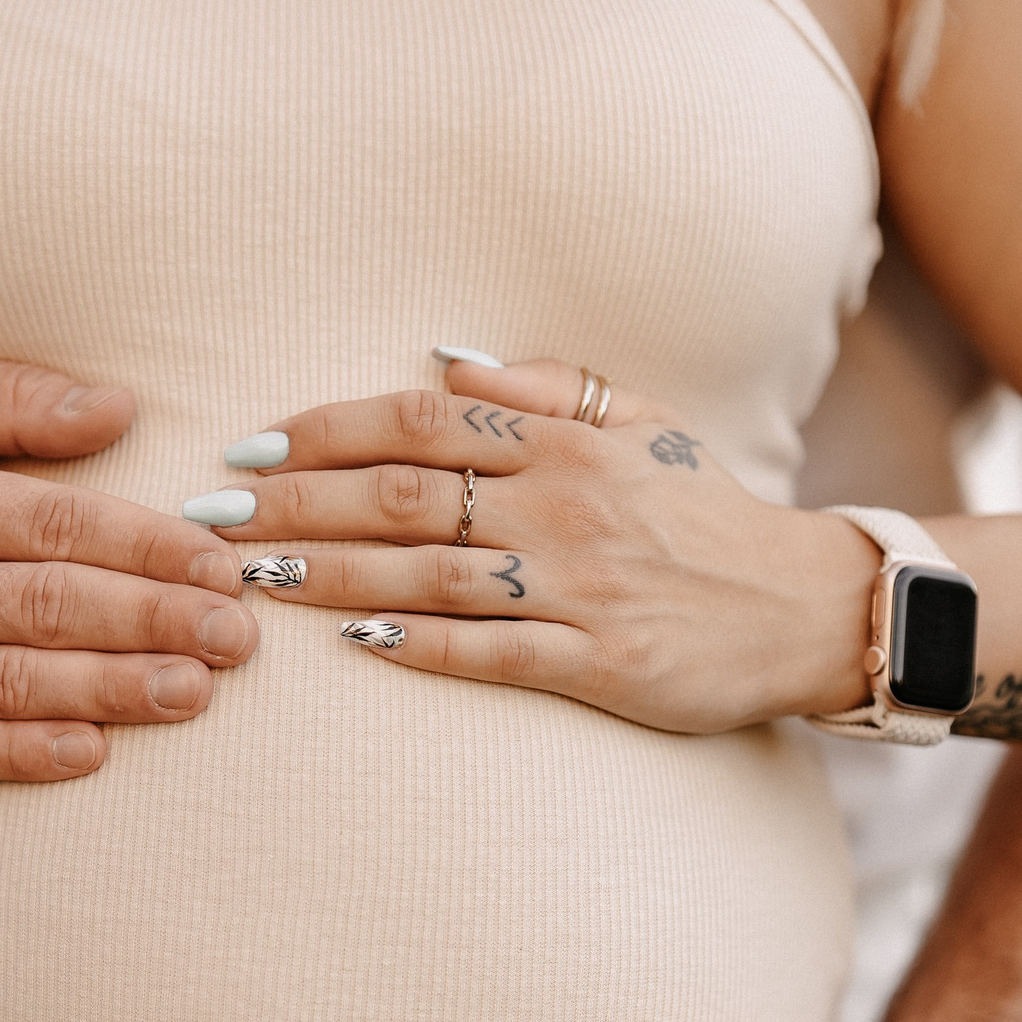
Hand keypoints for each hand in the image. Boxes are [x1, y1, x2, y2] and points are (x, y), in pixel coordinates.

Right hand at [0, 344, 258, 782]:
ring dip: (115, 692)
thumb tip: (122, 408)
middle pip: (46, 610)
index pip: (53, 527)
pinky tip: (101, 749)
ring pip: (14, 686)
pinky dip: (33, 756)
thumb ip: (14, 397)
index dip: (147, 550)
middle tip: (237, 636)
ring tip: (196, 690)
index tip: (220, 565)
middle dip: (154, 624)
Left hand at [218, 357, 880, 732]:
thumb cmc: (707, 514)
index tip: (251, 449)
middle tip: (212, 521)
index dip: (325, 431)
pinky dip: (418, 646)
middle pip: (402, 494)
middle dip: (295, 506)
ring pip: (429, 573)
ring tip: (249, 581)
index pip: (419, 420)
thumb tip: (441, 356)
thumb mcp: (639, 425)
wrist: (809, 606)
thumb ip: (540, 388)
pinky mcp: (603, 664)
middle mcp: (564, 505)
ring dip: (328, 575)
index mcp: (566, 440)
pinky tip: (351, 645)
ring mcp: (581, 587)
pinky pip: (492, 653)